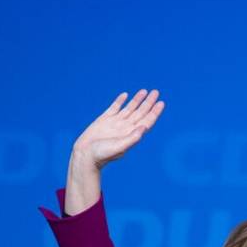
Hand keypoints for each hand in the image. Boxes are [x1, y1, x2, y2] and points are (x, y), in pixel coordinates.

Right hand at [64, 90, 163, 214]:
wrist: (85, 155)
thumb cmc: (102, 154)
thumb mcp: (119, 147)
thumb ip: (132, 138)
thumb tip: (144, 127)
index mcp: (131, 134)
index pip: (147, 121)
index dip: (154, 112)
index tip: (161, 103)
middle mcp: (125, 127)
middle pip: (141, 112)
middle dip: (148, 103)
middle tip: (156, 92)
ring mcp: (115, 123)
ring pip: (129, 108)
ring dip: (137, 100)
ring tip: (144, 91)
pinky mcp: (104, 119)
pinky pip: (114, 107)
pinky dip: (120, 101)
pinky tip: (125, 95)